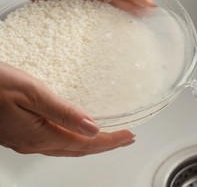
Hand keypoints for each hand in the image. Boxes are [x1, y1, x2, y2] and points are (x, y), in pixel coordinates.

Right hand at [0, 62, 135, 156]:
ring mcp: (25, 140)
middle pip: (79, 149)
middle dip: (106, 144)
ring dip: (91, 143)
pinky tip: (77, 131)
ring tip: (109, 136)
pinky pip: (55, 141)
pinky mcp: (20, 133)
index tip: (130, 136)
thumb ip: (64, 112)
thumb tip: (93, 128)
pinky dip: (74, 139)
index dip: (111, 141)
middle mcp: (34, 143)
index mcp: (40, 135)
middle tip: (126, 138)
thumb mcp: (33, 94)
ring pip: (67, 147)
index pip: (86, 144)